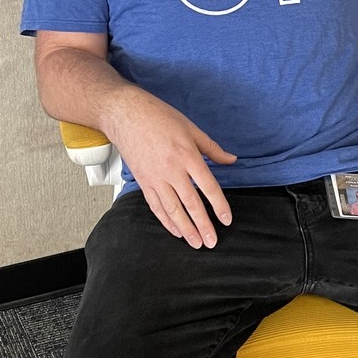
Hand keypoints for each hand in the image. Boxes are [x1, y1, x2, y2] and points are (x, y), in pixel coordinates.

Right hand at [109, 91, 235, 247]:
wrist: (126, 114)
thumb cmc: (158, 117)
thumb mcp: (191, 128)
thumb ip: (212, 148)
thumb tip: (231, 160)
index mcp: (187, 155)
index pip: (208, 186)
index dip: (218, 205)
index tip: (226, 220)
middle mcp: (172, 169)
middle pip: (191, 203)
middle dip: (203, 225)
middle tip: (212, 242)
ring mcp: (155, 177)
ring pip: (172, 209)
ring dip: (186, 229)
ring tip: (196, 243)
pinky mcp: (143, 181)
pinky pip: (156, 205)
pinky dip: (166, 220)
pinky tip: (175, 230)